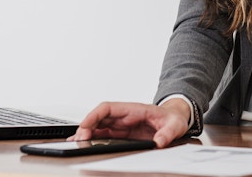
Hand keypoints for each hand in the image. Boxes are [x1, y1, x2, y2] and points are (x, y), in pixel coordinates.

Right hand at [67, 100, 190, 148]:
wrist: (175, 119)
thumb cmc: (172, 118)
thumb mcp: (175, 125)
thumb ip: (167, 133)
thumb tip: (159, 142)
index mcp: (134, 109)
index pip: (108, 108)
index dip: (94, 116)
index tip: (85, 126)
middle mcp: (124, 116)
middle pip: (98, 118)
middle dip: (86, 127)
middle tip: (79, 140)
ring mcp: (121, 124)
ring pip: (97, 126)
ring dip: (86, 133)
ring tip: (77, 143)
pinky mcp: (121, 133)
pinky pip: (102, 133)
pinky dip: (92, 138)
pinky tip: (84, 143)